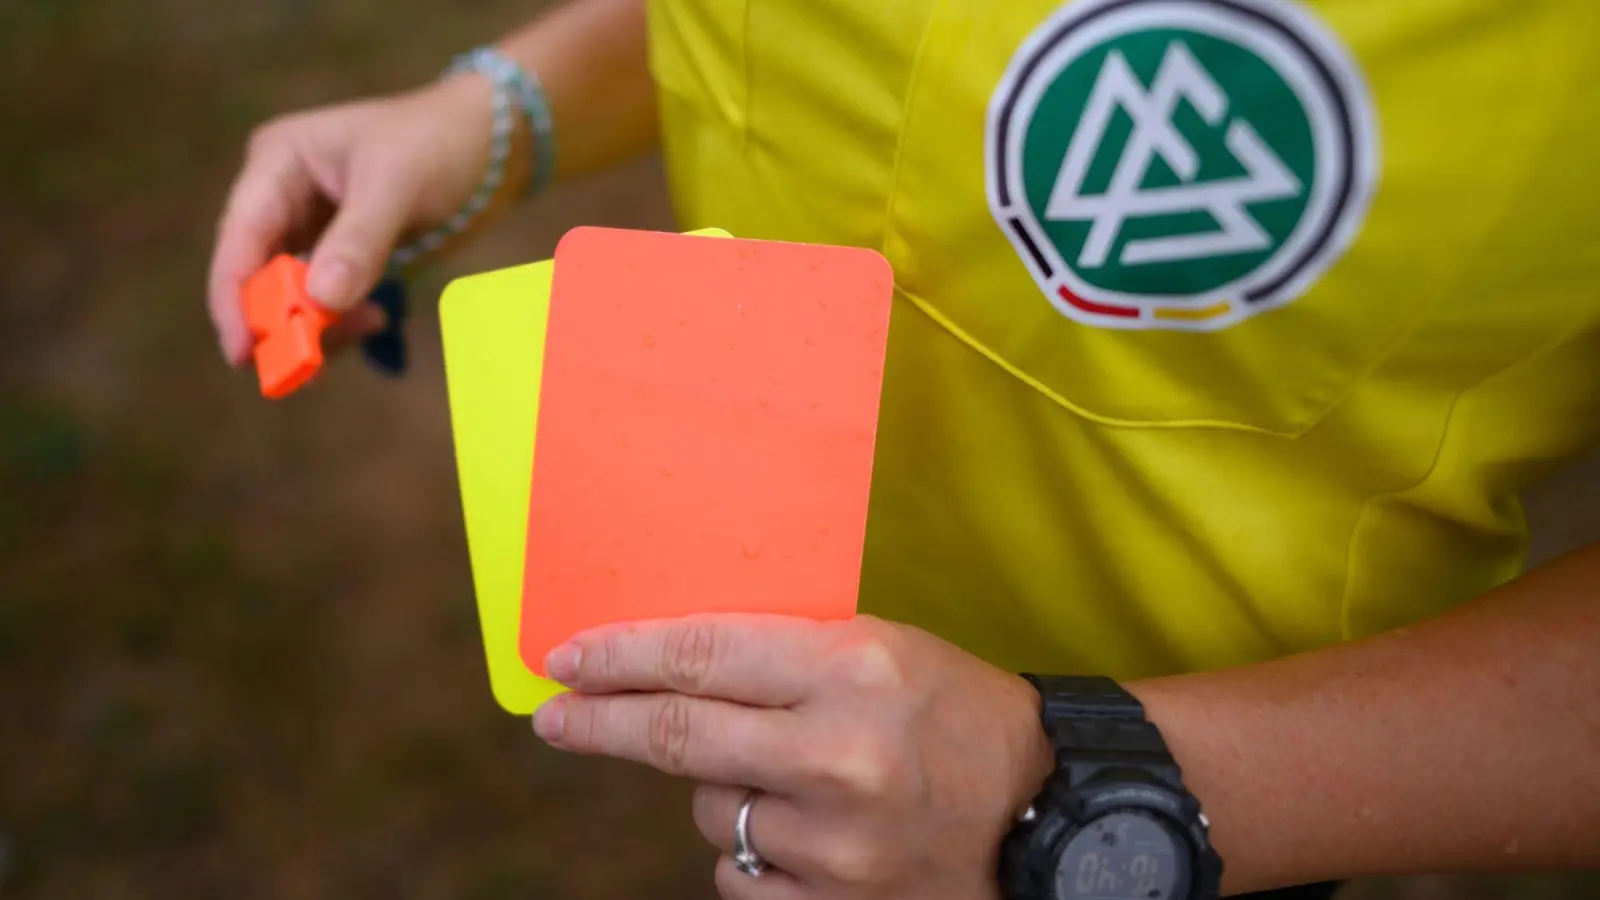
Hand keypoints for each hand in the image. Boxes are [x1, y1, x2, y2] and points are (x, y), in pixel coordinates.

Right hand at [206, 73, 497, 365]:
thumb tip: (319, 302)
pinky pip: (322, 299)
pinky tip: (375, 319)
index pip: (239, 238)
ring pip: (289, 293)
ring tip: (369, 324)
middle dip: (280, 320)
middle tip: (308, 365)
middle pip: (256, 273)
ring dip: (317, 325)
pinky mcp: (335, 251)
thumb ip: (358, 242)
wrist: (485, 140)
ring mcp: (306, 225)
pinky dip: (340, 320)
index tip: (244, 351)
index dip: (235, 297)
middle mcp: (279, 194)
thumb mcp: (397, 185)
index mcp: (277, 162)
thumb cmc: (436, 143)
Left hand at [532, 614, 1054, 899]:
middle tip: (555, 718)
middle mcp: (837, 754)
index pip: (700, 654)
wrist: (1047, 810)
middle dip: (599, 724)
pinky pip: (738, 875)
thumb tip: (659, 667)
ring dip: (717, 789)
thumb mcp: (877, 648)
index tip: (565, 661)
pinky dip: (747, 851)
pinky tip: (797, 831)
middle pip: (676, 736)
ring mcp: (835, 841)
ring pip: (708, 810)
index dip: (619, 656)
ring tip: (784, 775)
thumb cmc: (954, 710)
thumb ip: (777, 656)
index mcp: (851, 668)